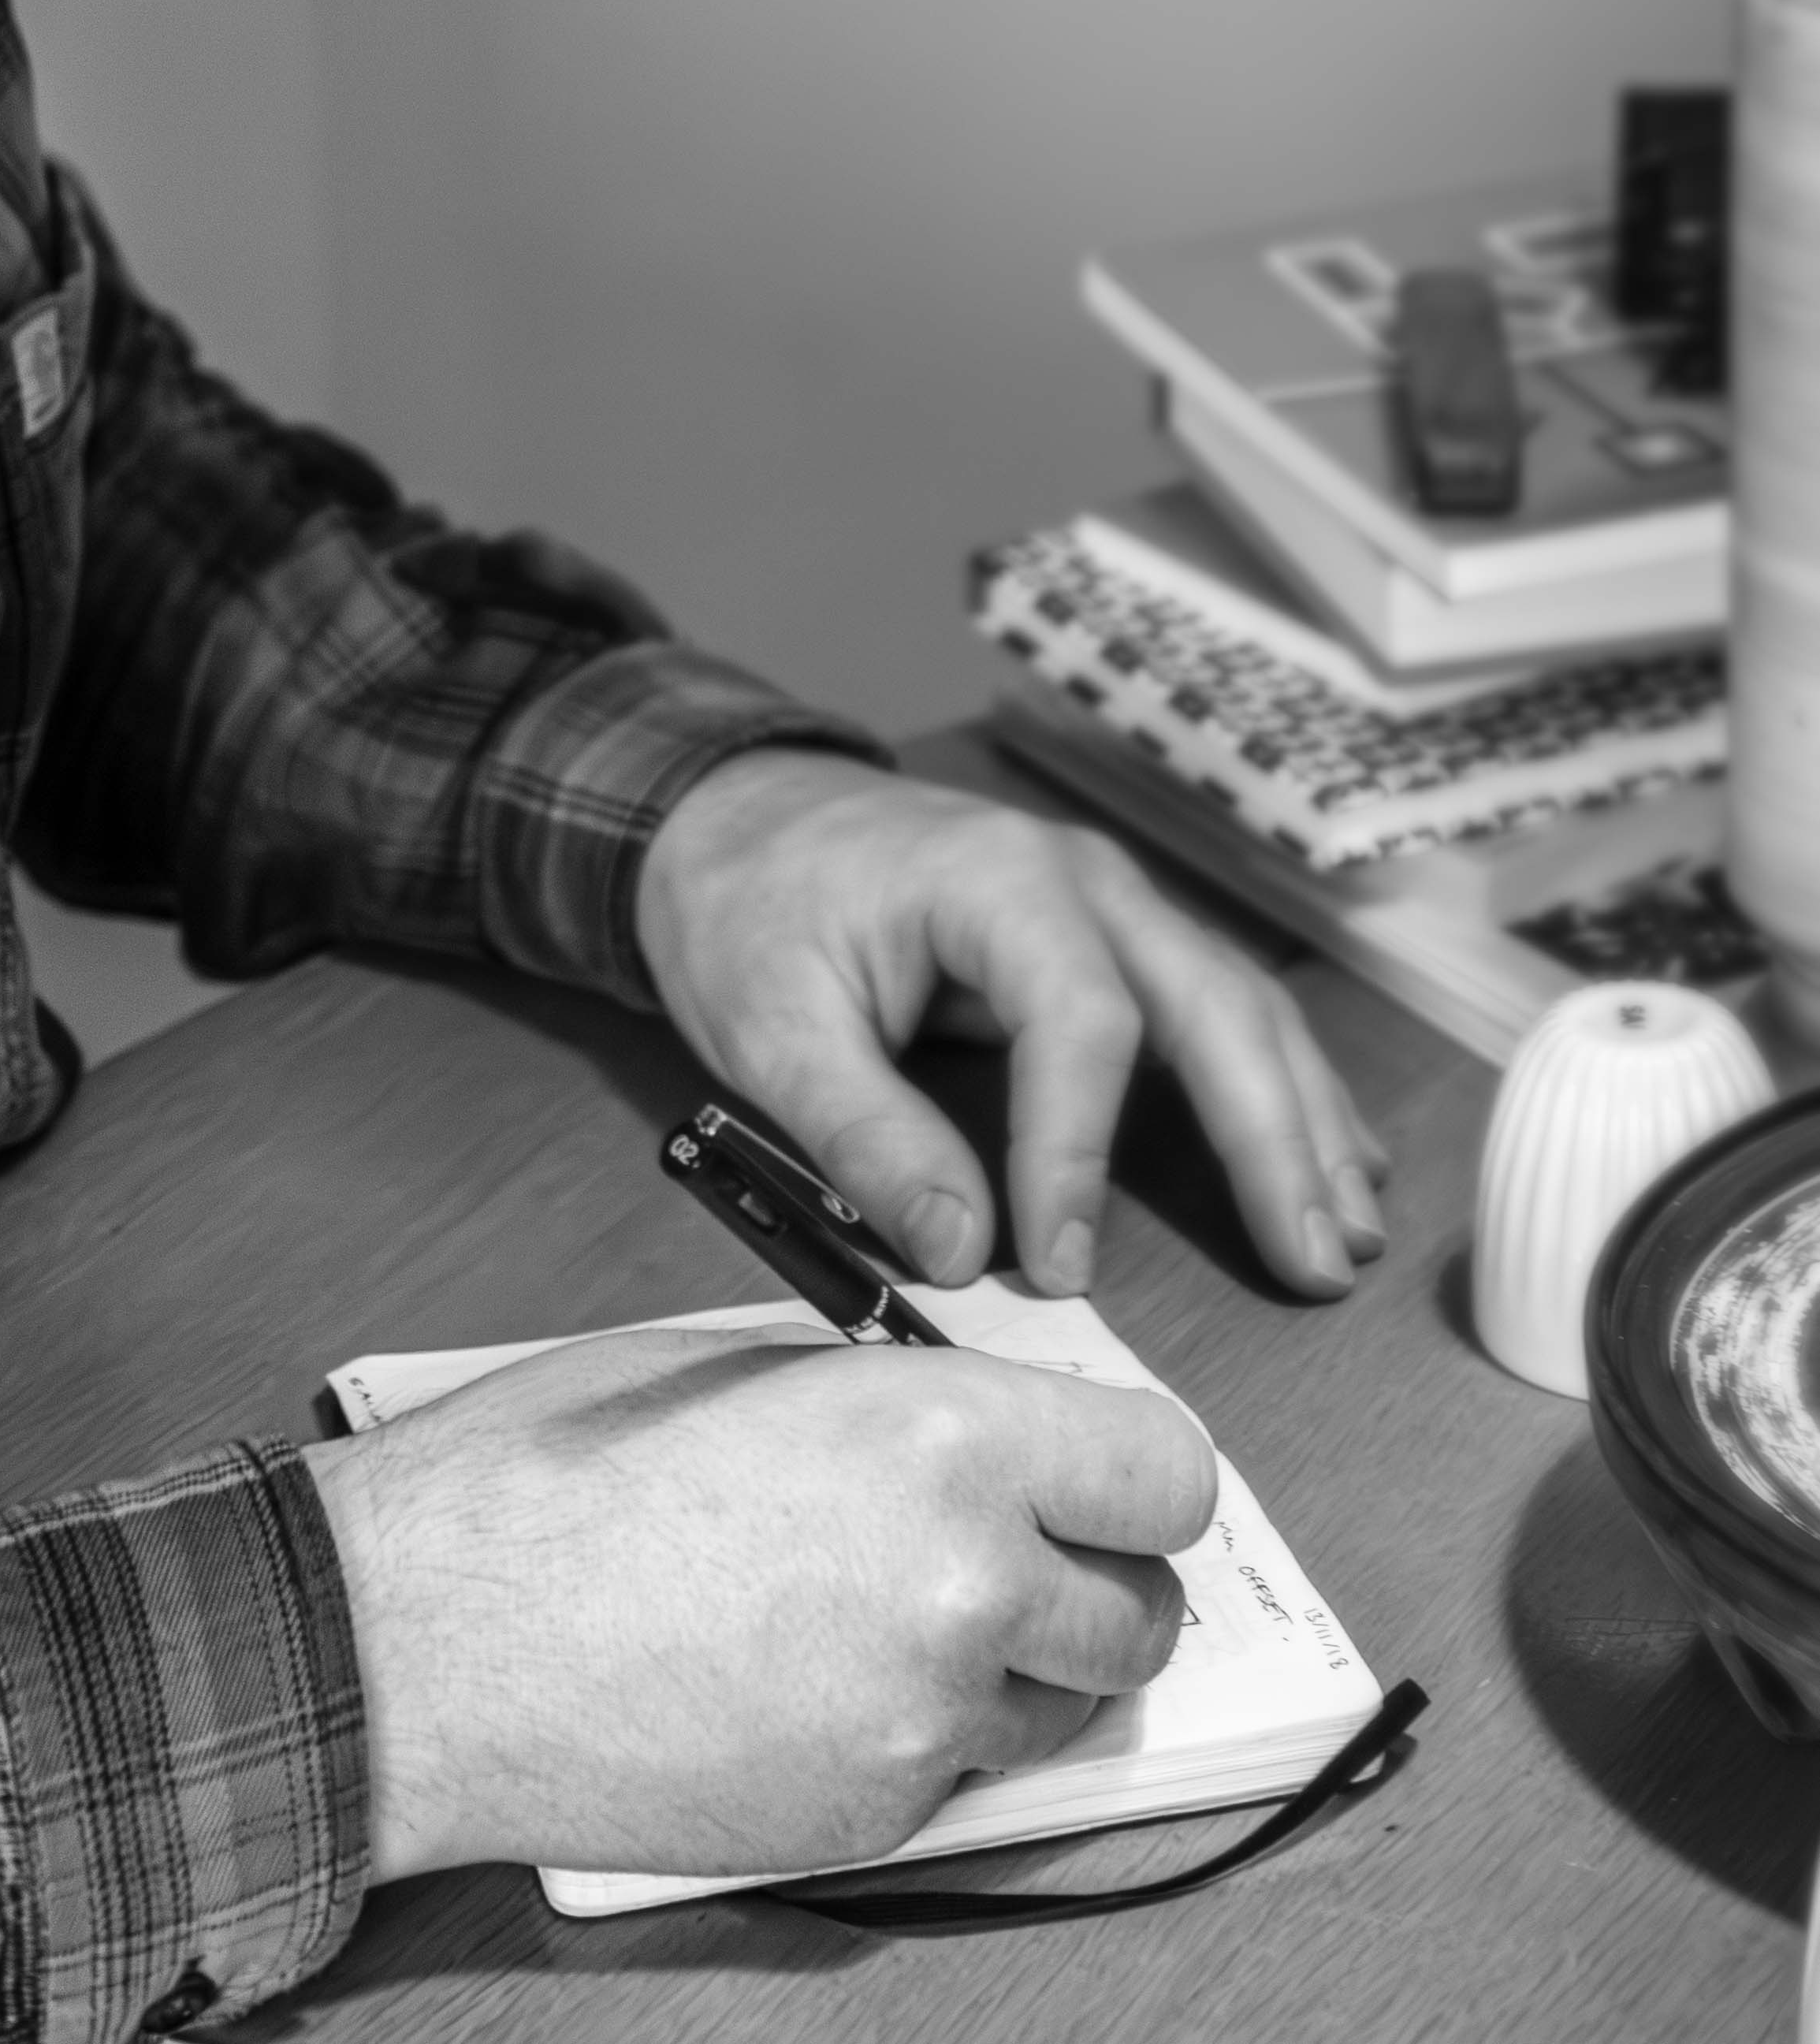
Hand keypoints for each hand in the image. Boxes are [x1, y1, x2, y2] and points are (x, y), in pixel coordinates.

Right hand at [305, 1322, 1215, 1880]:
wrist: (436, 1632)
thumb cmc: (557, 1475)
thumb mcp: (748, 1367)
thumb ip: (897, 1398)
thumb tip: (982, 1426)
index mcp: (945, 1434)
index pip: (1169, 1475)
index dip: (1135, 1477)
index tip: (1100, 1478)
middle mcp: (966, 1579)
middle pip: (1145, 1616)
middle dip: (1093, 1583)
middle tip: (1013, 1552)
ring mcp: (923, 1717)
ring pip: (1062, 1707)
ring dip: (1011, 1666)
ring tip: (883, 1611)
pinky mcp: (871, 1816)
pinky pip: (955, 1773)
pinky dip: (913, 1733)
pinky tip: (804, 1677)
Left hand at [634, 752, 1386, 1299]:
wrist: (736, 811)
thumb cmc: (748, 904)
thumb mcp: (769, 1024)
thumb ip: (863, 1136)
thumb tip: (958, 1251)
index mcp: (997, 880)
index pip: (1080, 1021)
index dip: (1079, 1151)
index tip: (1063, 1266)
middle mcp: (1081, 880)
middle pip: (1207, 1003)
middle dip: (1270, 1136)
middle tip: (1311, 1262)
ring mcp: (1109, 902)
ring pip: (1237, 1005)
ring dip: (1300, 1119)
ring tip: (1341, 1235)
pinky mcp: (1111, 937)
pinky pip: (1217, 1006)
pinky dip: (1279, 1085)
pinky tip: (1329, 1158)